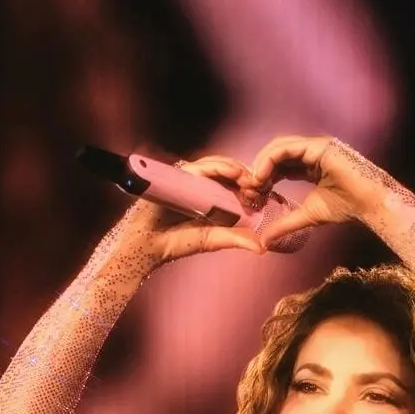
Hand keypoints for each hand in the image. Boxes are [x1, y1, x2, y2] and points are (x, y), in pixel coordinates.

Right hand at [120, 154, 264, 262]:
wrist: (149, 243)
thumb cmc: (178, 242)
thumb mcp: (213, 240)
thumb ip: (236, 239)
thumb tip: (262, 248)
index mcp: (212, 196)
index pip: (235, 184)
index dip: (251, 186)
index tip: (265, 195)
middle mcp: (202, 184)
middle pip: (229, 171)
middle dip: (247, 175)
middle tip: (260, 186)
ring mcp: (190, 177)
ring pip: (218, 165)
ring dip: (235, 170)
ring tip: (249, 181)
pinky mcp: (178, 174)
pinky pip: (200, 166)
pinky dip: (217, 168)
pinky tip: (232, 173)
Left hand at [246, 135, 386, 248]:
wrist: (367, 203)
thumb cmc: (345, 208)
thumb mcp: (307, 216)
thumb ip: (285, 225)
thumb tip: (264, 242)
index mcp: (308, 165)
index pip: (278, 166)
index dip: (263, 179)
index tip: (253, 197)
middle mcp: (310, 152)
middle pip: (275, 155)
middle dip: (259, 170)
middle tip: (248, 190)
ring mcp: (314, 146)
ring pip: (278, 148)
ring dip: (261, 164)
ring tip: (252, 183)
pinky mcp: (317, 145)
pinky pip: (287, 148)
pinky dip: (271, 159)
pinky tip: (261, 176)